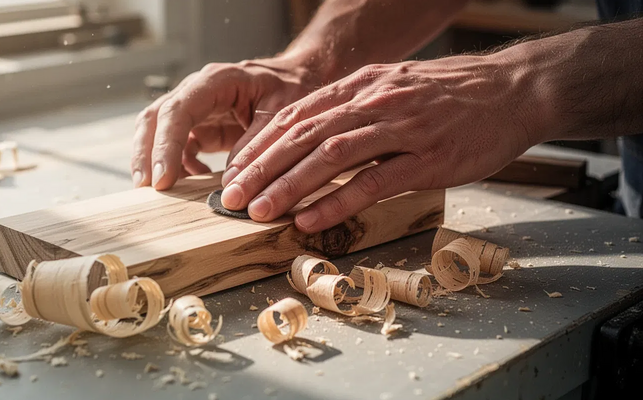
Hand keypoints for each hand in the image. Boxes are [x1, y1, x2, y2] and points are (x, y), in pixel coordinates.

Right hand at [131, 57, 316, 188]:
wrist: (299, 80)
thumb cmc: (293, 90)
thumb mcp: (282, 115)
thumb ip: (257, 146)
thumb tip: (230, 183)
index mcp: (216, 81)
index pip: (178, 110)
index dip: (166, 145)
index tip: (164, 179)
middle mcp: (198, 91)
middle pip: (155, 118)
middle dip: (147, 154)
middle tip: (146, 189)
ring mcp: (197, 111)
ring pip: (159, 133)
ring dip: (155, 162)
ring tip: (160, 194)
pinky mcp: (202, 128)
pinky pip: (180, 149)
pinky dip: (181, 169)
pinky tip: (196, 183)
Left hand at [221, 54, 543, 232]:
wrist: (513, 90)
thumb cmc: (450, 95)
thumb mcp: (393, 88)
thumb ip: (354, 108)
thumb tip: (311, 136)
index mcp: (361, 87)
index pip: (296, 116)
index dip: (260, 145)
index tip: (234, 171)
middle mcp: (374, 103)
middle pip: (304, 135)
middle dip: (261, 168)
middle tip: (230, 197)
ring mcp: (401, 129)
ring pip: (332, 156)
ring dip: (289, 185)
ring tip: (258, 211)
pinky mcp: (427, 158)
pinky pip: (374, 182)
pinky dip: (338, 201)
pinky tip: (310, 219)